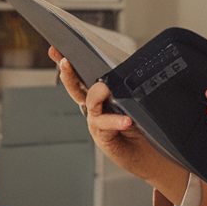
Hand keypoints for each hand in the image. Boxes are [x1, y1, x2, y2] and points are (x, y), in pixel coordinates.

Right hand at [49, 46, 186, 199]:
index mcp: (99, 96)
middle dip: (69, 74)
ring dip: (97, 94)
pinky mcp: (103, 136)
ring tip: (106, 89)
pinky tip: (126, 121)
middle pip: (76, 87)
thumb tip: (131, 66)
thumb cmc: (143, 126)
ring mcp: (96, 121)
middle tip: (66, 62)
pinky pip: (107, 123)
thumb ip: (128, 86)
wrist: (151, 155)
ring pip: (90, 103)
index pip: (82, 76)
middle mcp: (94, 107)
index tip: (55, 50)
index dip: (67, 65)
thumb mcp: (136, 100)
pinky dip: (116, 120)